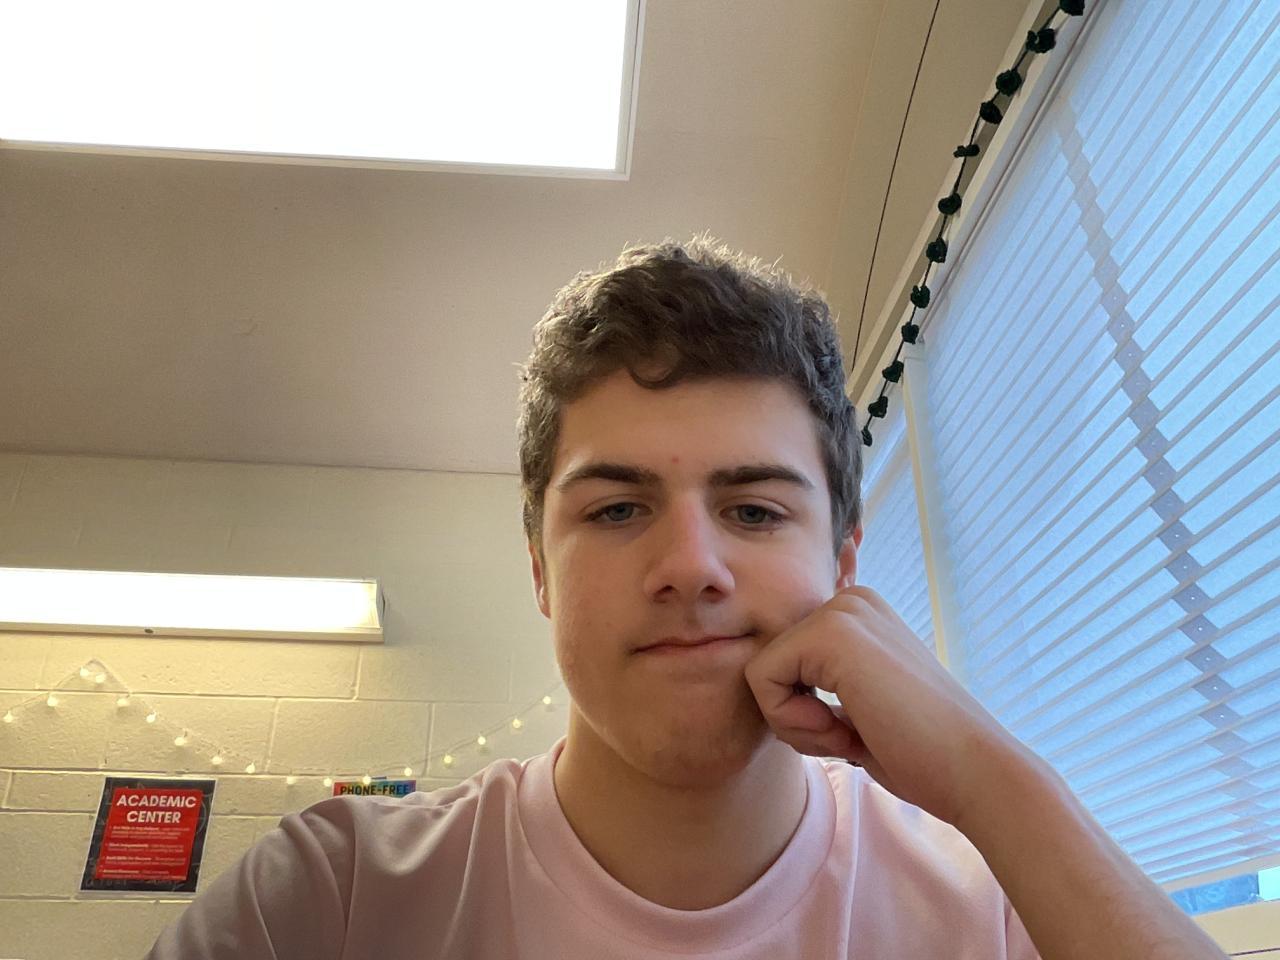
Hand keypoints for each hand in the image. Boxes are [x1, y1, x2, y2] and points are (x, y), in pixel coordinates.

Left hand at [743, 584, 1032, 827]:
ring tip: (855, 735)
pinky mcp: (831, 632)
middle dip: (797, 719)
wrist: (974, 771)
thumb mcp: (860, 705)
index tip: (858, 729)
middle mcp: (849, 601)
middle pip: (769, 667)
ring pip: (761, 674)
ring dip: (798, 725)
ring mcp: (842, 611)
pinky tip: (847, 732)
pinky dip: (794, 723)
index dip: (806, 714)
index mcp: (858, 615)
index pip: (782, 665)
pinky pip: (761, 680)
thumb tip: (764, 682)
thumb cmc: (921, 753)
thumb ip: (821, 687)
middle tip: (854, 736)